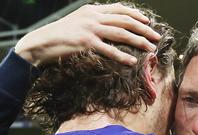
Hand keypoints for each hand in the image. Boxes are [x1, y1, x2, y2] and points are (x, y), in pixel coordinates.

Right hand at [15, 3, 160, 66]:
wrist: (41, 43)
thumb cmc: (60, 36)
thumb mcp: (78, 22)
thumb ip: (94, 22)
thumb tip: (110, 27)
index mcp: (92, 10)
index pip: (119, 9)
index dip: (136, 15)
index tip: (147, 22)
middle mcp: (93, 16)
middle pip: (125, 20)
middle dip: (144, 29)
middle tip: (156, 37)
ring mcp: (90, 29)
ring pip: (121, 33)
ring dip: (138, 41)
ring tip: (150, 49)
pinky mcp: (86, 43)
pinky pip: (109, 50)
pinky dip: (122, 56)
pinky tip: (132, 61)